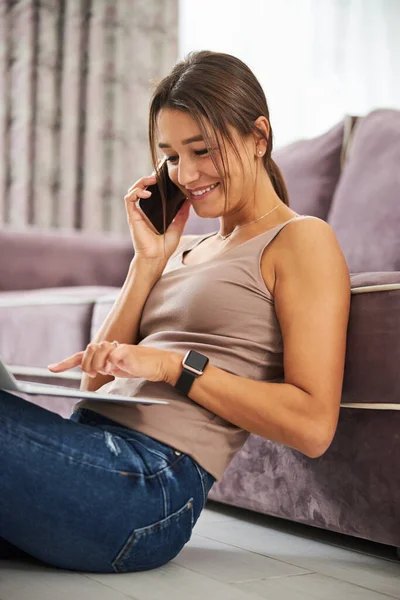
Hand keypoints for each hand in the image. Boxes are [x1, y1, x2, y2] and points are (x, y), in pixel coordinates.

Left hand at [48, 341, 174, 382]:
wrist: (158, 364)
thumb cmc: (138, 367)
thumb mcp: (117, 369)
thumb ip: (104, 367)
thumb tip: (92, 368)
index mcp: (104, 352)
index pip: (81, 355)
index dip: (66, 362)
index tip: (52, 369)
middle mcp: (109, 347)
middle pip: (87, 351)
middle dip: (87, 364)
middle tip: (95, 373)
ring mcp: (117, 348)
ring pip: (95, 351)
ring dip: (97, 365)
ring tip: (108, 370)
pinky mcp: (125, 351)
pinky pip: (110, 357)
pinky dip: (110, 364)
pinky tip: (117, 367)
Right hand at [125, 173, 190, 262]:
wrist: (156, 258)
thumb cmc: (164, 246)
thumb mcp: (178, 226)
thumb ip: (182, 214)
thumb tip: (188, 201)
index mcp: (152, 212)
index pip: (150, 192)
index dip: (154, 183)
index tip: (163, 177)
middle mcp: (143, 211)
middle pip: (140, 188)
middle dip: (147, 179)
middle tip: (157, 176)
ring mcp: (137, 214)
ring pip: (132, 191)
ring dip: (140, 182)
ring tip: (151, 180)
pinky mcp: (132, 217)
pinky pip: (129, 200)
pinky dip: (136, 193)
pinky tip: (146, 193)